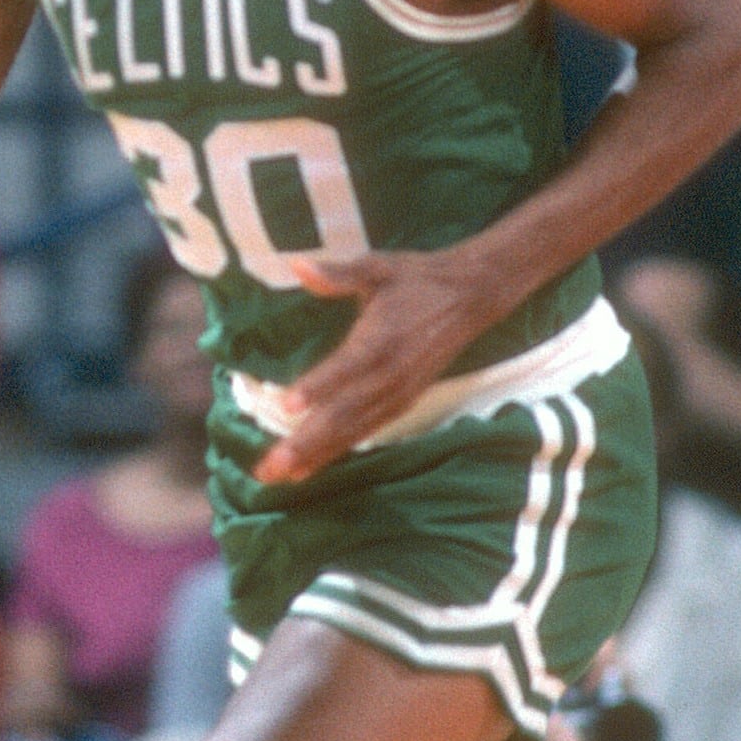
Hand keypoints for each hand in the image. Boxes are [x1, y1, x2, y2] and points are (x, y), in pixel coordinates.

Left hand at [250, 250, 499, 485]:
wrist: (470, 296)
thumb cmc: (416, 278)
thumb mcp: (377, 267)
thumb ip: (337, 274)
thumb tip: (296, 264)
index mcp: (382, 339)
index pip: (346, 367)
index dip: (317, 387)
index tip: (285, 406)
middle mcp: (391, 374)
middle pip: (345, 413)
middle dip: (306, 442)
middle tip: (270, 468)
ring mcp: (399, 392)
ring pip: (355, 429)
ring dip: (318, 455)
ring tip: (285, 476)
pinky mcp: (405, 400)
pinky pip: (370, 429)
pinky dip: (342, 449)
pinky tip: (315, 466)